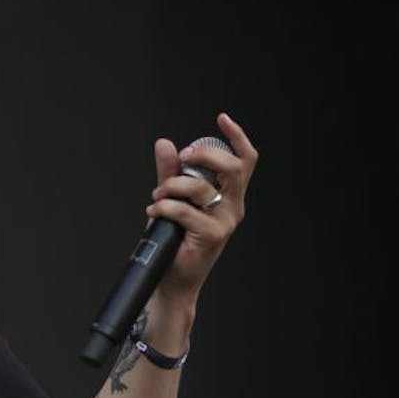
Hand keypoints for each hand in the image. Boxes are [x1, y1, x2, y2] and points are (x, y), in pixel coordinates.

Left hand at [146, 112, 257, 300]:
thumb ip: (170, 172)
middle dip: (204, 155)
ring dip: (172, 186)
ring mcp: (225, 222)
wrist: (173, 279)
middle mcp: (233, 206)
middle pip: (232, 168)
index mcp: (229, 195)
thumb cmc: (175, 240)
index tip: (222, 117)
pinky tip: (153, 212)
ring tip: (156, 197)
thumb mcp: (172, 199)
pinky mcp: (212, 236)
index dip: (237, 137)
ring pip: (202, 188)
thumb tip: (164, 144)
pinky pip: (186, 211)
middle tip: (182, 157)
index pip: (244, 161)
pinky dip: (165, 208)